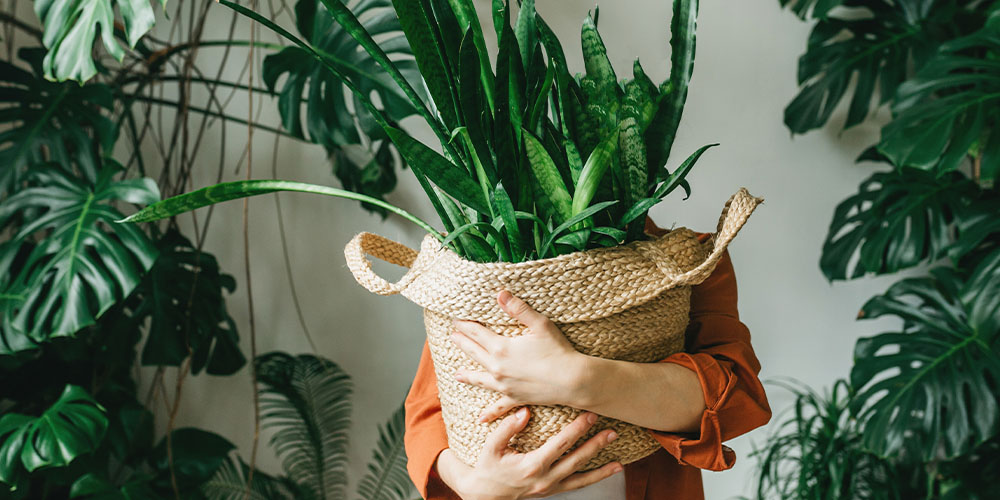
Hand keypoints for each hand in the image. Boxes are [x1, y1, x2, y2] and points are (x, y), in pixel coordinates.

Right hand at [436, 408, 622, 499]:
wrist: (485, 495)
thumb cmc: (488, 467)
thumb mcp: (491, 447)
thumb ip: (507, 428)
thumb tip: (525, 412)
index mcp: (532, 465)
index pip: (560, 445)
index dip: (576, 430)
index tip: (589, 415)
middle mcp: (545, 478)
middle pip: (576, 460)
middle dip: (595, 444)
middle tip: (611, 430)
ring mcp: (551, 487)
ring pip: (582, 477)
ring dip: (602, 466)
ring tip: (618, 456)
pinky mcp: (553, 490)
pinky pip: (579, 485)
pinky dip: (597, 478)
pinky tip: (613, 469)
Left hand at [452, 291, 587, 422]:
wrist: (572, 381)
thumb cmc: (558, 351)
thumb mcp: (540, 325)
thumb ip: (519, 309)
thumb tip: (500, 294)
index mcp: (501, 348)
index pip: (477, 333)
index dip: (465, 325)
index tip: (456, 320)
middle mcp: (498, 368)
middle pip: (475, 353)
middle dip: (462, 343)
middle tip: (452, 336)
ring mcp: (504, 385)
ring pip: (480, 379)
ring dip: (467, 376)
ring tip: (457, 374)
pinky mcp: (515, 398)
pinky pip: (498, 406)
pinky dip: (489, 412)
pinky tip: (481, 418)